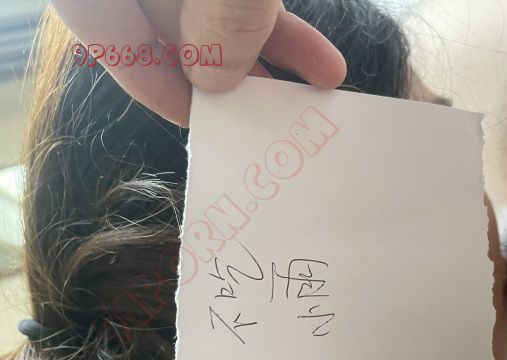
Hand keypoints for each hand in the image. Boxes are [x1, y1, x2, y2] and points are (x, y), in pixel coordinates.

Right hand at [51, 0, 346, 126]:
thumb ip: (221, 14)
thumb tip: (215, 80)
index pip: (112, 38)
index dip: (156, 88)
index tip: (205, 129)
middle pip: (166, 32)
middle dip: (230, 79)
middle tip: (273, 123)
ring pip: (212, 11)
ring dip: (273, 51)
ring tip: (323, 89)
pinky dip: (274, 19)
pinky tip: (320, 57)